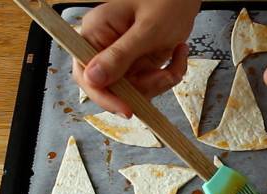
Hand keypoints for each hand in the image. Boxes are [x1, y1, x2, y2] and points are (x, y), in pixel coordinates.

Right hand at [73, 0, 200, 116]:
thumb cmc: (166, 0)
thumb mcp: (146, 30)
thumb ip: (120, 56)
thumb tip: (92, 80)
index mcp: (96, 34)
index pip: (85, 75)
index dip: (103, 97)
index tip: (126, 110)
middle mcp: (106, 48)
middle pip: (114, 88)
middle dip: (144, 88)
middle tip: (164, 75)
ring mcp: (125, 57)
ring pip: (137, 90)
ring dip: (162, 81)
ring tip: (179, 54)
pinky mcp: (142, 62)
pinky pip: (152, 82)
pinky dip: (170, 74)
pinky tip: (180, 52)